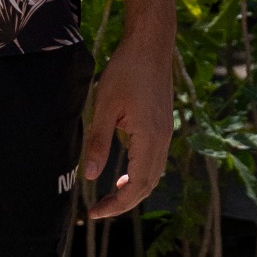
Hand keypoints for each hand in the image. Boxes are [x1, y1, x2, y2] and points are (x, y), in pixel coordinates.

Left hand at [80, 30, 173, 216]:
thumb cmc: (127, 70)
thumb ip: (99, 143)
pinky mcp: (164, 124)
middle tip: (98, 210)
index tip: (94, 212)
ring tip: (110, 197)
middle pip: (148, 185)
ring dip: (134, 190)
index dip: (116, 205)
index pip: (136, 186)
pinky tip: (125, 173)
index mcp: (150, 138)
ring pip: (154, 174)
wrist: (151, 44)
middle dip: (124, 203)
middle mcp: (163, 139)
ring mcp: (167, 132)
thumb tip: (89, 176)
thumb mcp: (105, 106)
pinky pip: (156, 160)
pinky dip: (141, 174)